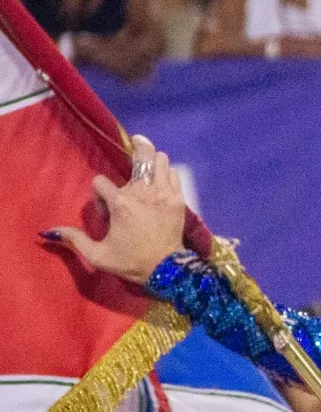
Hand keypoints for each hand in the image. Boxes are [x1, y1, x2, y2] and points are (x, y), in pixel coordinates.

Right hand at [44, 135, 185, 283]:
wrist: (167, 270)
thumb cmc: (131, 262)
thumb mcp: (98, 255)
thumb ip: (75, 239)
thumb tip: (50, 231)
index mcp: (121, 204)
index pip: (100, 182)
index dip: (98, 195)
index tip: (106, 213)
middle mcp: (143, 194)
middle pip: (140, 157)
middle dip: (137, 149)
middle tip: (136, 141)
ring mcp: (164, 195)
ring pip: (160, 161)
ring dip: (153, 161)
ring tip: (147, 164)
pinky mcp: (178, 200)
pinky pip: (174, 175)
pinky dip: (167, 172)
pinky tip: (161, 177)